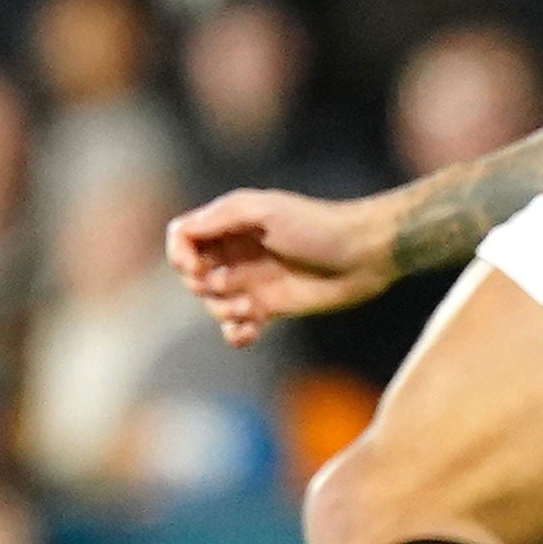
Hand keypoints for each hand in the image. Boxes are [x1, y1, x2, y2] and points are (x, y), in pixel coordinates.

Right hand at [166, 188, 398, 343]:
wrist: (363, 255)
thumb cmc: (317, 226)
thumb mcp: (265, 211)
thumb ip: (221, 218)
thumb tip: (181, 237)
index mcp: (232, 223)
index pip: (183, 237)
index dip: (179, 254)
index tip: (194, 266)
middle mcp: (237, 251)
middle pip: (192, 273)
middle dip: (201, 284)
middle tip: (227, 283)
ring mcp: (253, 280)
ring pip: (212, 303)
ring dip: (222, 309)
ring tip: (250, 306)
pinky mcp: (270, 307)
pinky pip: (236, 327)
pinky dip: (235, 333)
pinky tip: (250, 331)